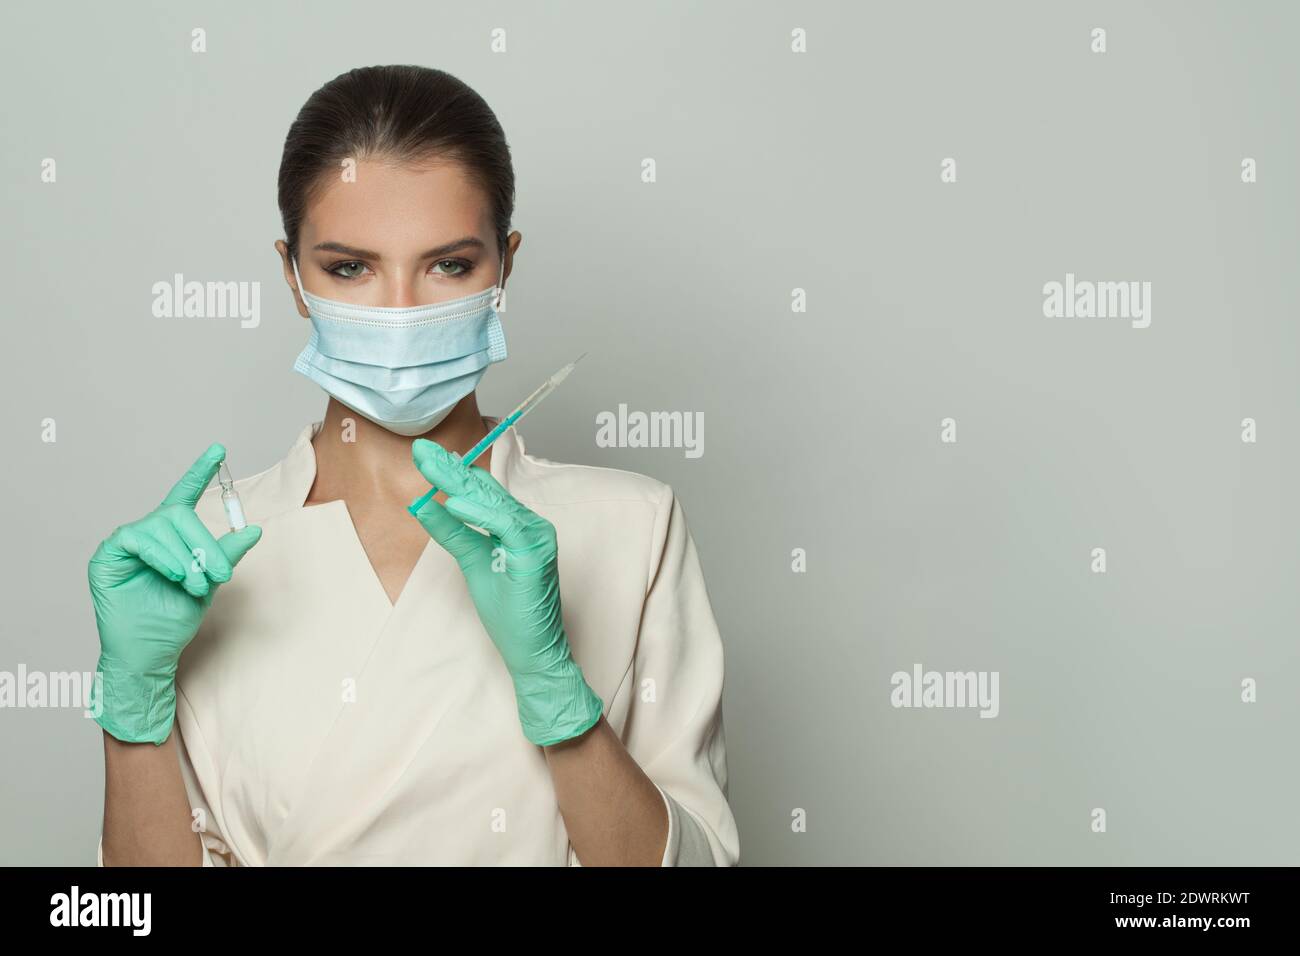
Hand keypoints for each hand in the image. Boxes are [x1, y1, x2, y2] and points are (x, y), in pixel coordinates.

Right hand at [88, 443, 261, 744]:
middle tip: (219, 574)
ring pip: (163, 528)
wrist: (151, 652)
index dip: (200, 471)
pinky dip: (163, 557)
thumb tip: (253, 529)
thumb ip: (226, 554)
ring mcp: (126, 543)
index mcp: (173, 537)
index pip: (185, 495)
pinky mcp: (108, 556)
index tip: (218, 449)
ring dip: (187, 557)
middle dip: (204, 543)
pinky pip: (139, 540)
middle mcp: (149, 534)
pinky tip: (175, 574)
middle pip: (179, 515)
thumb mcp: (210, 582)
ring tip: (196, 583)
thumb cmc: (175, 618)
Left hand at [409, 438, 602, 745]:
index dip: (451, 470)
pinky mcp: (536, 554)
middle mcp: (529, 524)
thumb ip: (452, 532)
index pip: (480, 490)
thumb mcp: (472, 562)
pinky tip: (455, 503)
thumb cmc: (510, 612)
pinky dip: (480, 513)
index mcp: (515, 525)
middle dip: (450, 468)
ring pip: (494, 502)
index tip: (423, 453)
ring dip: (460, 482)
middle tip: (420, 448)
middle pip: (485, 489)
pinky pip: (506, 526)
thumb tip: (424, 505)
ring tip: (430, 466)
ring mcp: (536, 537)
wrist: (531, 650)